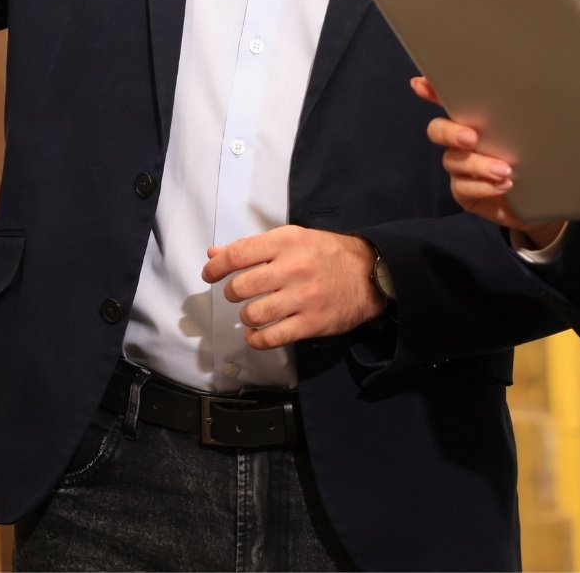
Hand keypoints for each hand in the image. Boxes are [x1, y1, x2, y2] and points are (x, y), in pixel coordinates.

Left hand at [199, 226, 383, 349]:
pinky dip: (257, 340)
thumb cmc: (327, 254)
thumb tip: (214, 255)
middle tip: (238, 295)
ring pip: (254, 314)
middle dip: (232, 293)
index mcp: (286, 242)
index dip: (216, 268)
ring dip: (245, 317)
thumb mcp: (293, 239)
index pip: (238, 255)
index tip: (209, 275)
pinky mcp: (312, 323)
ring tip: (252, 314)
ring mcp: (303, 297)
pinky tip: (256, 335)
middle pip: (241, 287)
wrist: (370, 274)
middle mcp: (293, 268)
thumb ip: (253, 247)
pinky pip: (272, 338)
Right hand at [413, 77, 565, 249]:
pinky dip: (482, 186)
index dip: (432, 91)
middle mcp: (462, 141)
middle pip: (438, 130)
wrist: (546, 197)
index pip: (450, 101)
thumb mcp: (533, 133)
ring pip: (453, 160)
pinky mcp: (464, 192)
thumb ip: (524, 115)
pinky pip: (462, 187)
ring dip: (477, 164)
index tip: (420, 84)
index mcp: (477, 120)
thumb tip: (533, 86)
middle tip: (471, 138)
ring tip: (505, 170)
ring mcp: (460, 168)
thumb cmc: (537, 158)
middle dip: (450, 132)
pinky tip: (503, 185)